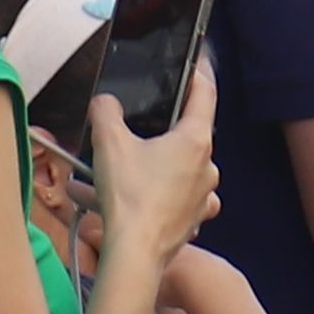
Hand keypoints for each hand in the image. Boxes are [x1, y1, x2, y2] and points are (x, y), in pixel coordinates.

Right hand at [88, 54, 218, 258]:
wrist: (136, 253)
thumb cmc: (128, 196)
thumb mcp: (108, 142)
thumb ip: (105, 111)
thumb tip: (105, 102)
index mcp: (195, 140)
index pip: (205, 94)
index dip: (199, 73)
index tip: (196, 60)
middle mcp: (208, 166)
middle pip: (189, 135)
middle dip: (162, 131)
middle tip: (134, 132)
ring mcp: (204, 195)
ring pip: (182, 169)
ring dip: (158, 167)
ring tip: (124, 173)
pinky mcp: (195, 219)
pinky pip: (179, 198)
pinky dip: (160, 195)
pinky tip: (137, 199)